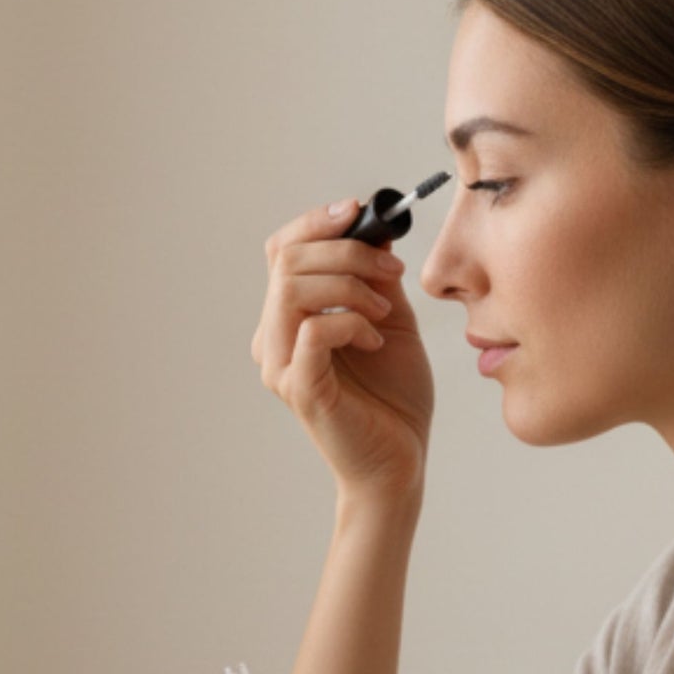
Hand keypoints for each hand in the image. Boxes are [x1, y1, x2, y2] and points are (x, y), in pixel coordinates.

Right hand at [251, 199, 433, 497]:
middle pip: (288, 260)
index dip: (317, 223)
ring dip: (349, 285)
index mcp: (288, 317)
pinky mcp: (299, 389)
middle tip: (391, 269)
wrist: (400, 460)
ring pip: (294, 289)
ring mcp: (280, 365)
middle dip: (346, 252)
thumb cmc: (393, 397)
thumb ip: (376, 276)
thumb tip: (376, 227)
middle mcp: (273, 338)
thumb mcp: (389, 319)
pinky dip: (351, 321)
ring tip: (383, 309)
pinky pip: (314, 330)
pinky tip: (375, 339)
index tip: (361, 212)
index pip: (283, 250)